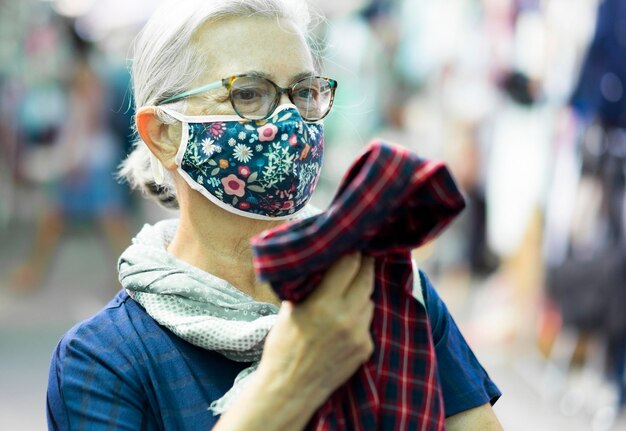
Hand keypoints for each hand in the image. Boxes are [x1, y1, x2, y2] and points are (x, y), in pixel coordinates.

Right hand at [257, 253, 374, 409]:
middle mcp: (346, 317)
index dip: (351, 252)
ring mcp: (359, 334)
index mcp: (323, 303)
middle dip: (364, 265)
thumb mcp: (289, 311)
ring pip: (369, 300)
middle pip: (366, 278)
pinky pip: (368, 322)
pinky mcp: (366, 348)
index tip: (351, 245)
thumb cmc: (283, 348)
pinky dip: (359, 317)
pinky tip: (345, 321)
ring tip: (348, 291)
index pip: (348, 265)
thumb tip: (317, 265)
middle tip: (362, 256)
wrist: (289, 389)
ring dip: (361, 293)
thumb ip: (306, 287)